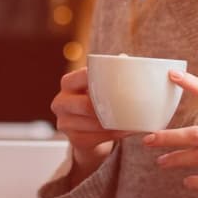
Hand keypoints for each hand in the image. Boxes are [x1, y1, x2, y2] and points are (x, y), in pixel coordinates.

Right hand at [51, 67, 131, 185]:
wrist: (87, 134)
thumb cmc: (95, 103)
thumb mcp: (98, 87)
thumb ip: (108, 73)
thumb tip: (124, 58)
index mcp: (67, 83)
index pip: (83, 76)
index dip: (101, 78)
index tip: (121, 79)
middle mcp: (61, 102)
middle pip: (86, 104)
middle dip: (109, 106)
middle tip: (132, 104)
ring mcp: (64, 123)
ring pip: (94, 123)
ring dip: (117, 123)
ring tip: (136, 119)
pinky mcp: (74, 140)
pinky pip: (98, 138)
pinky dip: (116, 134)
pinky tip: (129, 131)